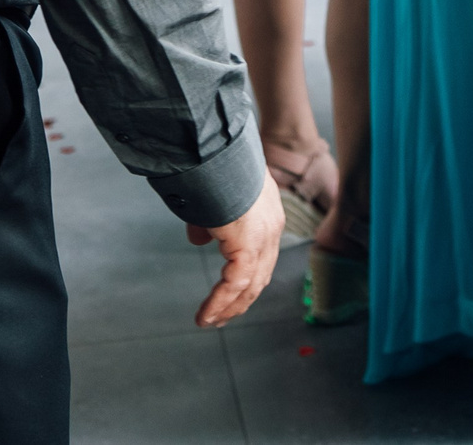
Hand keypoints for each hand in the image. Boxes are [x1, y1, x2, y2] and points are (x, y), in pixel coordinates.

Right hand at [186, 172, 281, 327]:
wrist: (215, 152)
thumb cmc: (213, 166)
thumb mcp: (213, 195)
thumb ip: (210, 220)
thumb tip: (201, 240)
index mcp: (267, 212)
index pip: (262, 253)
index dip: (248, 276)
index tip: (233, 292)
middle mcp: (271, 226)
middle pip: (261, 273)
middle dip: (242, 298)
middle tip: (224, 316)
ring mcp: (263, 237)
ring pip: (251, 284)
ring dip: (230, 306)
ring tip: (212, 321)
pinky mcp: (248, 246)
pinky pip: (234, 284)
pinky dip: (220, 302)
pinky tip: (206, 315)